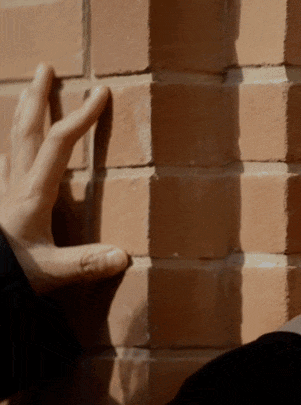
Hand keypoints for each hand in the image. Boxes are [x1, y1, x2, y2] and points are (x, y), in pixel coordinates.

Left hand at [0, 64, 127, 293]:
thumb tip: (123, 256)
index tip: (99, 93)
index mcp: (33, 194)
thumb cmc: (10, 275)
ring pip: (12, 141)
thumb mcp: (50, 272)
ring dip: (22, 114)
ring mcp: (2, 191)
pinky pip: (4, 164)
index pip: (60, 143)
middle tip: (45, 68)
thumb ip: (85, 263)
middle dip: (37, 97)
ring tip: (27, 94)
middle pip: (26, 130)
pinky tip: (11, 149)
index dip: (81, 116)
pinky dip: (10, 147)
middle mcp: (15, 184)